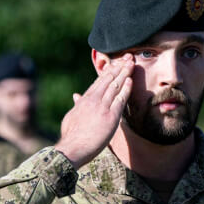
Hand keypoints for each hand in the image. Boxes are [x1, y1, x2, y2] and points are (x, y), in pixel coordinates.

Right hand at [54, 54, 133, 169]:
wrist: (73, 147)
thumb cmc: (71, 135)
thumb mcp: (71, 117)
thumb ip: (76, 105)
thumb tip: (76, 96)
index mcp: (85, 99)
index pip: (99, 81)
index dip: (109, 71)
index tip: (115, 63)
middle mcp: (93, 99)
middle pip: (108, 79)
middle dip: (118, 67)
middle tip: (127, 57)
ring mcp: (102, 106)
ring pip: (115, 85)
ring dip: (124, 73)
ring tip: (131, 62)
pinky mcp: (110, 116)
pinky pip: (120, 99)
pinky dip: (125, 88)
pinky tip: (130, 79)